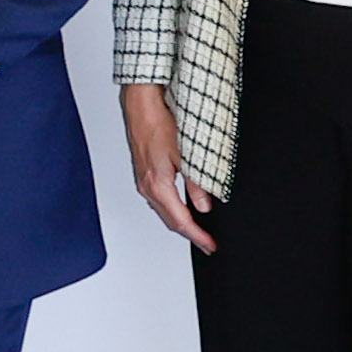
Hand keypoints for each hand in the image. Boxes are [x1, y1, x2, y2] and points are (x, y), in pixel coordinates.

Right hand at [118, 82, 212, 253]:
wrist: (140, 105)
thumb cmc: (159, 123)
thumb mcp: (187, 154)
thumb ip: (197, 183)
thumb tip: (205, 206)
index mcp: (157, 185)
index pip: (181, 220)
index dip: (198, 236)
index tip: (210, 246)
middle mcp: (146, 186)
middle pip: (170, 221)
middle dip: (190, 234)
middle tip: (207, 243)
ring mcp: (143, 180)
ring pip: (163, 212)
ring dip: (180, 223)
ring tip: (197, 229)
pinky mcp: (143, 174)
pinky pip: (157, 201)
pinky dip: (171, 210)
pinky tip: (180, 207)